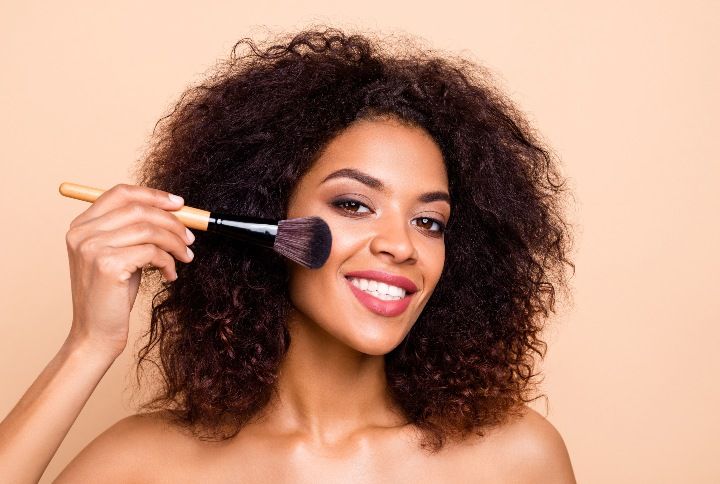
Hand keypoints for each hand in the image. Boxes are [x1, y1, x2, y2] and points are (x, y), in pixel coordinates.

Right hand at [64, 183, 193, 355]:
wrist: (95, 334)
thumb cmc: (112, 296)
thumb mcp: (120, 255)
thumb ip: (135, 232)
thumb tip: (174, 212)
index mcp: (81, 226)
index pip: (120, 193)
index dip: (153, 195)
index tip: (179, 204)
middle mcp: (82, 233)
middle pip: (139, 209)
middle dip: (172, 221)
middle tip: (190, 238)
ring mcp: (93, 247)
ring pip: (149, 229)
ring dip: (175, 243)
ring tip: (185, 257)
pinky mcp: (108, 264)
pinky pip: (152, 251)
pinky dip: (168, 261)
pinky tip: (170, 275)